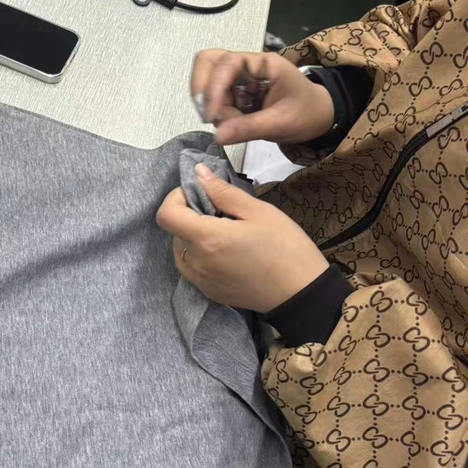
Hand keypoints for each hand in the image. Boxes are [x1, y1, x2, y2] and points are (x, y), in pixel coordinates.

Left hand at [156, 164, 328, 311]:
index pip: (166, 215)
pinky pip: (192, 268)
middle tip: (221, 211)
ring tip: (225, 232)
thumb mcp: (258, 211)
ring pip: (181, 250)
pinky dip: (200, 254)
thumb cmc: (285, 247)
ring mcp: (200, 281)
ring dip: (193, 236)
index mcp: (206, 239)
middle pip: (174, 231)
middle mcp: (196, 263)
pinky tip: (226, 251)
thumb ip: (223, 192)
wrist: (301, 293)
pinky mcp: (209, 292)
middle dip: (190, 215)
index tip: (199, 193)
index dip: (176, 198)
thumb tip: (198, 174)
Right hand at [191, 49, 333, 146]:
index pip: (226, 63)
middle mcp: (247, 65)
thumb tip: (218, 136)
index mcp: (263, 64)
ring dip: (210, 105)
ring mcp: (239, 78)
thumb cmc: (306, 114)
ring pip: (208, 81)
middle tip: (210, 116)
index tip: (212, 116)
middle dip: (203, 90)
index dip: (213, 88)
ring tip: (228, 124)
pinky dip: (217, 113)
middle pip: (208, 62)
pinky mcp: (236, 92)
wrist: (318, 117)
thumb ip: (249, 128)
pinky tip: (232, 125)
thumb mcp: (281, 122)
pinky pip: (215, 98)